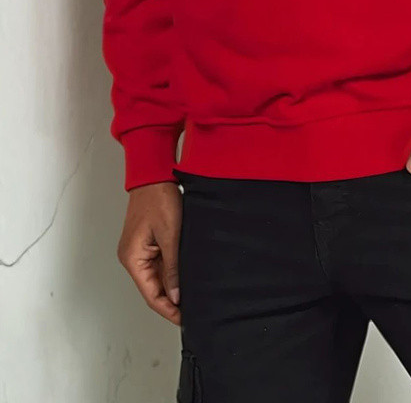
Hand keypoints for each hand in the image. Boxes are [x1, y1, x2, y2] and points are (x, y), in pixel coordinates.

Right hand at [117, 181, 182, 325]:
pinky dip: (172, 272)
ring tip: (195, 296)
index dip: (169, 310)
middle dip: (173, 301)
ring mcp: (139, 250)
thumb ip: (173, 267)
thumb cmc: (159, 199)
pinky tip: (187, 276)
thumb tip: (176, 296)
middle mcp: (133, 257)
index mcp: (133, 258)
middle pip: (153, 288)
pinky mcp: (148, 242)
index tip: (186, 319)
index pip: (151, 295)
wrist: (154, 174)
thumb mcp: (171, 235)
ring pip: (158, 277)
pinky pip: (160, 264)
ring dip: (173, 286)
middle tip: (195, 310)